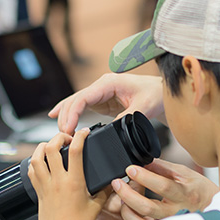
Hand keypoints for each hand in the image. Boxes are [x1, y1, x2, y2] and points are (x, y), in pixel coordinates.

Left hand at [29, 129, 108, 219]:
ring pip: (36, 157)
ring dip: (43, 147)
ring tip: (52, 146)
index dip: (80, 136)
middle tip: (67, 139)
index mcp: (74, 182)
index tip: (84, 132)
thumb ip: (105, 192)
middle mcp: (57, 181)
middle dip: (59, 137)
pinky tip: (42, 162)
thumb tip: (113, 182)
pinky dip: (35, 161)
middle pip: (51, 147)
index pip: (76, 151)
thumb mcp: (96, 207)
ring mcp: (45, 186)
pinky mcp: (38, 192)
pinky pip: (31, 170)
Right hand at [49, 73, 164, 133]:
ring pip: (76, 103)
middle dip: (66, 117)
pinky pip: (82, 107)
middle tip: (63, 136)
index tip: (68, 128)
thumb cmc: (155, 95)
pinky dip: (70, 113)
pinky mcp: (102, 101)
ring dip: (66, 116)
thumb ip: (126, 117)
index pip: (83, 97)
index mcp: (109, 83)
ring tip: (59, 132)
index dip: (72, 113)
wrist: (162, 93)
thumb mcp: (143, 107)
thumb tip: (110, 130)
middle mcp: (101, 86)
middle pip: (75, 100)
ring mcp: (100, 93)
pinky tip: (58, 118)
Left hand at [111, 159, 216, 219]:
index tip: (130, 169)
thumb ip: (164, 168)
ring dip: (128, 212)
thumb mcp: (186, 174)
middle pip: (149, 207)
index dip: (144, 177)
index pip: (163, 185)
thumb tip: (144, 161)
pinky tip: (129, 214)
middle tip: (117, 184)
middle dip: (129, 195)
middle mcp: (179, 211)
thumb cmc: (199, 190)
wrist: (214, 210)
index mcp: (185, 192)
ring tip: (120, 200)